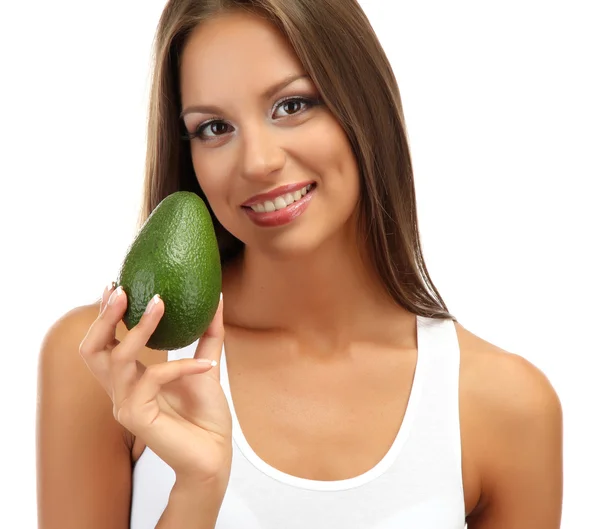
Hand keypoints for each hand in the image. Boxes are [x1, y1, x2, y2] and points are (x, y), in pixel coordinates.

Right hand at [79, 284, 232, 484]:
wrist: (215, 456)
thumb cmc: (207, 415)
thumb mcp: (206, 365)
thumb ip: (207, 335)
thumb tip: (216, 298)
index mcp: (132, 379)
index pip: (104, 344)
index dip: (104, 316)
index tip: (115, 284)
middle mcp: (120, 391)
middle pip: (92, 350)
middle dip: (104, 316)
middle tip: (122, 289)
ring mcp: (125, 405)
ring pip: (117, 359)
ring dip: (140, 327)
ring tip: (160, 303)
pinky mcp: (137, 416)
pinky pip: (154, 378)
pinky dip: (182, 365)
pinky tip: (207, 364)